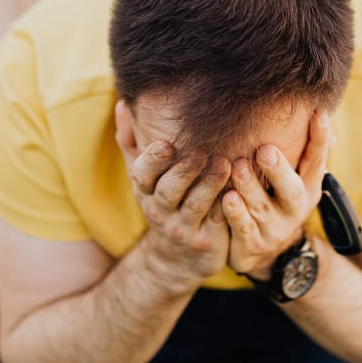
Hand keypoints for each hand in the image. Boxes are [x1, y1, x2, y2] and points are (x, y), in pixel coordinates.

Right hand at [115, 101, 230, 290]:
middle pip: (168, 190)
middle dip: (184, 170)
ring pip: (195, 205)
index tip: (166, 143)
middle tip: (202, 151)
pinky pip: (218, 221)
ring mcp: (183, 228)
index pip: (142, 174)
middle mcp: (160, 210)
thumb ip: (131, 141)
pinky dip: (228, 204)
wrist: (175, 259)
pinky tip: (240, 186)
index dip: (153, 160)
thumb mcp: (142, 178)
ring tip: (225, 163)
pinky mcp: (206, 241)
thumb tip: (121, 103)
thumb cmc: (162, 203)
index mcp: (144, 191)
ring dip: (210, 184)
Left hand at [223, 110, 332, 279]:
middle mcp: (294, 208)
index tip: (318, 114)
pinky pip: (243, 228)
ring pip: (261, 206)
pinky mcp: (253, 243)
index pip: (317, 160)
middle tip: (265, 150)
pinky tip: (226, 198)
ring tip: (237, 166)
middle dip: (279, 170)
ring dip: (249, 186)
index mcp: (308, 187)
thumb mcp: (296, 179)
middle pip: (291, 190)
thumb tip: (321, 109)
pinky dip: (235, 213)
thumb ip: (306, 150)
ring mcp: (274, 228)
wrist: (264, 252)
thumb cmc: (277, 200)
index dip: (320, 139)